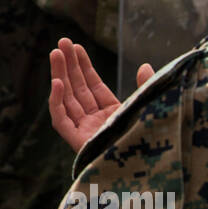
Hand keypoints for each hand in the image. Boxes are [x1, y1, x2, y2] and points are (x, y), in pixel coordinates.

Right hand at [48, 37, 153, 152]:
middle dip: (69, 65)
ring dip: (60, 75)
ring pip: (67, 99)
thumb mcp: (149, 106)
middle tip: (62, 41)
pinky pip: (61, 120)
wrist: (149, 167)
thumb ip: (146, 86)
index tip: (78, 47)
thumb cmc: (151, 140)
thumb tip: (144, 65)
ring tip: (56, 52)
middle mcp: (96, 122)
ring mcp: (85, 131)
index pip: (94, 85)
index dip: (85, 66)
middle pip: (77, 89)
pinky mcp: (77, 142)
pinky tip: (56, 82)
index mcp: (113, 114)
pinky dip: (56, 102)